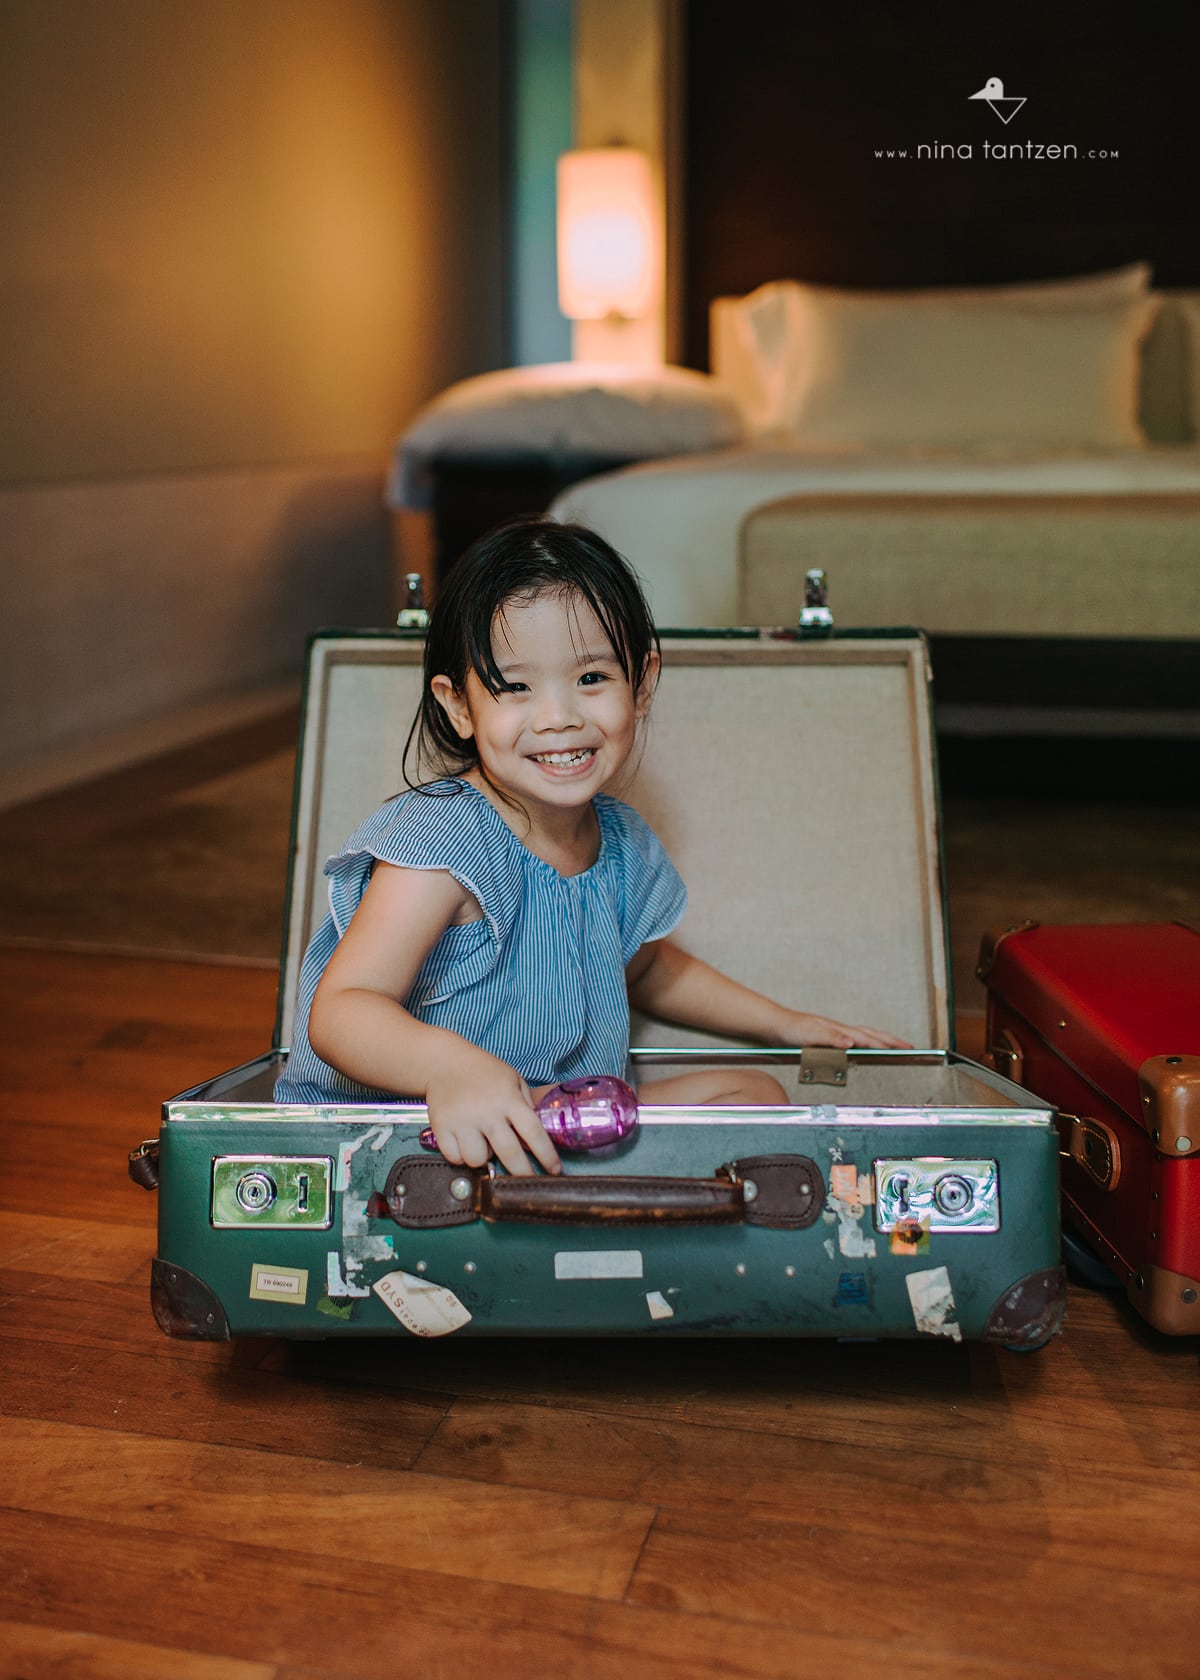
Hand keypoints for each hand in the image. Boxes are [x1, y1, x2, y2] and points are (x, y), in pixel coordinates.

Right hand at [424, 1050, 561, 1176]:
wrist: (445, 1063)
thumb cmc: (485, 1073)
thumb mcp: (513, 1080)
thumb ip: (526, 1106)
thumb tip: (537, 1137)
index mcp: (508, 1099)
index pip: (533, 1132)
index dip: (547, 1155)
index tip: (555, 1170)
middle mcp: (486, 1112)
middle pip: (509, 1153)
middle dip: (522, 1173)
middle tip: (528, 1180)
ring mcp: (462, 1120)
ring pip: (477, 1160)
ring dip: (483, 1159)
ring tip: (483, 1144)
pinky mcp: (441, 1127)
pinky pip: (454, 1157)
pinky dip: (460, 1156)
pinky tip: (464, 1143)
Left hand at [779, 1011, 912, 1050]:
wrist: (775, 1025)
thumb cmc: (792, 1029)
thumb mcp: (811, 1034)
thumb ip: (831, 1038)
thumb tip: (852, 1042)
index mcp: (841, 1031)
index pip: (871, 1038)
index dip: (889, 1044)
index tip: (908, 1049)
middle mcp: (842, 1031)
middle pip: (873, 1035)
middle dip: (893, 1041)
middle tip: (911, 1048)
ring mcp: (837, 1034)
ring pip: (866, 1037)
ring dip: (882, 1042)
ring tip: (896, 1049)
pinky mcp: (830, 1040)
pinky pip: (855, 1042)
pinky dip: (867, 1045)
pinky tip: (867, 1053)